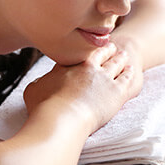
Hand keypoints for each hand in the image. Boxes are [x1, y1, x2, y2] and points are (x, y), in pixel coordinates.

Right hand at [23, 43, 141, 132]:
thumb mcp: (32, 90)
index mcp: (68, 65)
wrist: (62, 119)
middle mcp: (88, 67)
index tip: (89, 48)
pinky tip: (131, 70)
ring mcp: (104, 78)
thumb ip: (38, 83)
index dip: (85, 49)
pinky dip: (129, 72)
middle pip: (100, 54)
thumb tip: (39, 82)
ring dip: (120, 58)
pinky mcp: (116, 91)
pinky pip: (126, 78)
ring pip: (116, 63)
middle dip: (106, 49)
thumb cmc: (44, 107)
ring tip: (123, 54)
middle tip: (111, 46)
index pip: (79, 53)